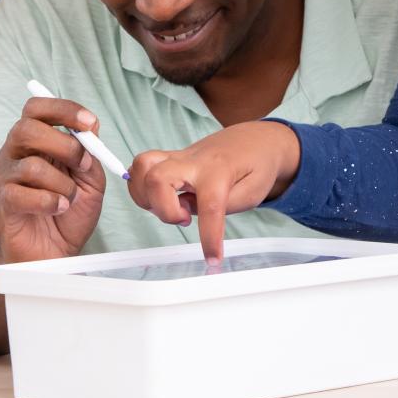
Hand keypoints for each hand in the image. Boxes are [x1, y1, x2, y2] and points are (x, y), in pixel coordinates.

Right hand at [0, 97, 108, 263]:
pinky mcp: (0, 205)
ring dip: (62, 183)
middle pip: (26, 128)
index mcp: (33, 142)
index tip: (90, 123)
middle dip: (64, 145)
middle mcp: (13, 154)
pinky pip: (20, 194)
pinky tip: (60, 208)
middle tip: (83, 165)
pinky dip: (49, 201)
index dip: (63, 109)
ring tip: (70, 198)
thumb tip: (90, 130)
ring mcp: (3, 179)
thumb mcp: (89, 181)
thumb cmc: (68, 214)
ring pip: (30, 166)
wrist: (53, 254)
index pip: (36, 108)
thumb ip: (89, 155)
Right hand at [126, 121, 300, 261]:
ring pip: (142, 165)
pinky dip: (140, 185)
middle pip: (158, 177)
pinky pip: (141, 166)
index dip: (209, 236)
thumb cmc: (256, 165)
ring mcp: (178, 156)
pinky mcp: (170, 158)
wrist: (254, 139)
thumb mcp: (254, 192)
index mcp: (220, 171)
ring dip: (145, 195)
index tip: (212, 259)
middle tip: (184, 219)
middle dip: (163, 208)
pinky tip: (158, 199)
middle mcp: (194, 161)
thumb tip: (187, 208)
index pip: (209, 205)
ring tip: (169, 208)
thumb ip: (223, 205)